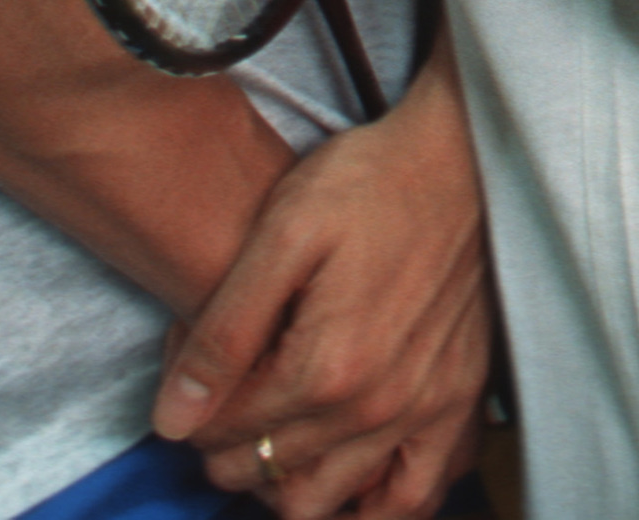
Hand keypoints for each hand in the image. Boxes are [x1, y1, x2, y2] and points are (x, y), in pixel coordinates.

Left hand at [154, 70, 492, 519]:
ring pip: (328, 500)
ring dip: (285, 485)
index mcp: (324, 368)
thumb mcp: (280, 234)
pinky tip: (347, 480)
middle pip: (267, 471)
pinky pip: (415, 495)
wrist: (466, 154)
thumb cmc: (370, 181)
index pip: (225, 435)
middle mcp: (376, 407)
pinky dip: (372, 506)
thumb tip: (172, 419)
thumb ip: (222, 333)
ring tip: (270, 441)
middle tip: (224, 401)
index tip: (193, 374)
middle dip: (228, 448)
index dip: (192, 412)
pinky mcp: (461, 399)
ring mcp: (425, 409)